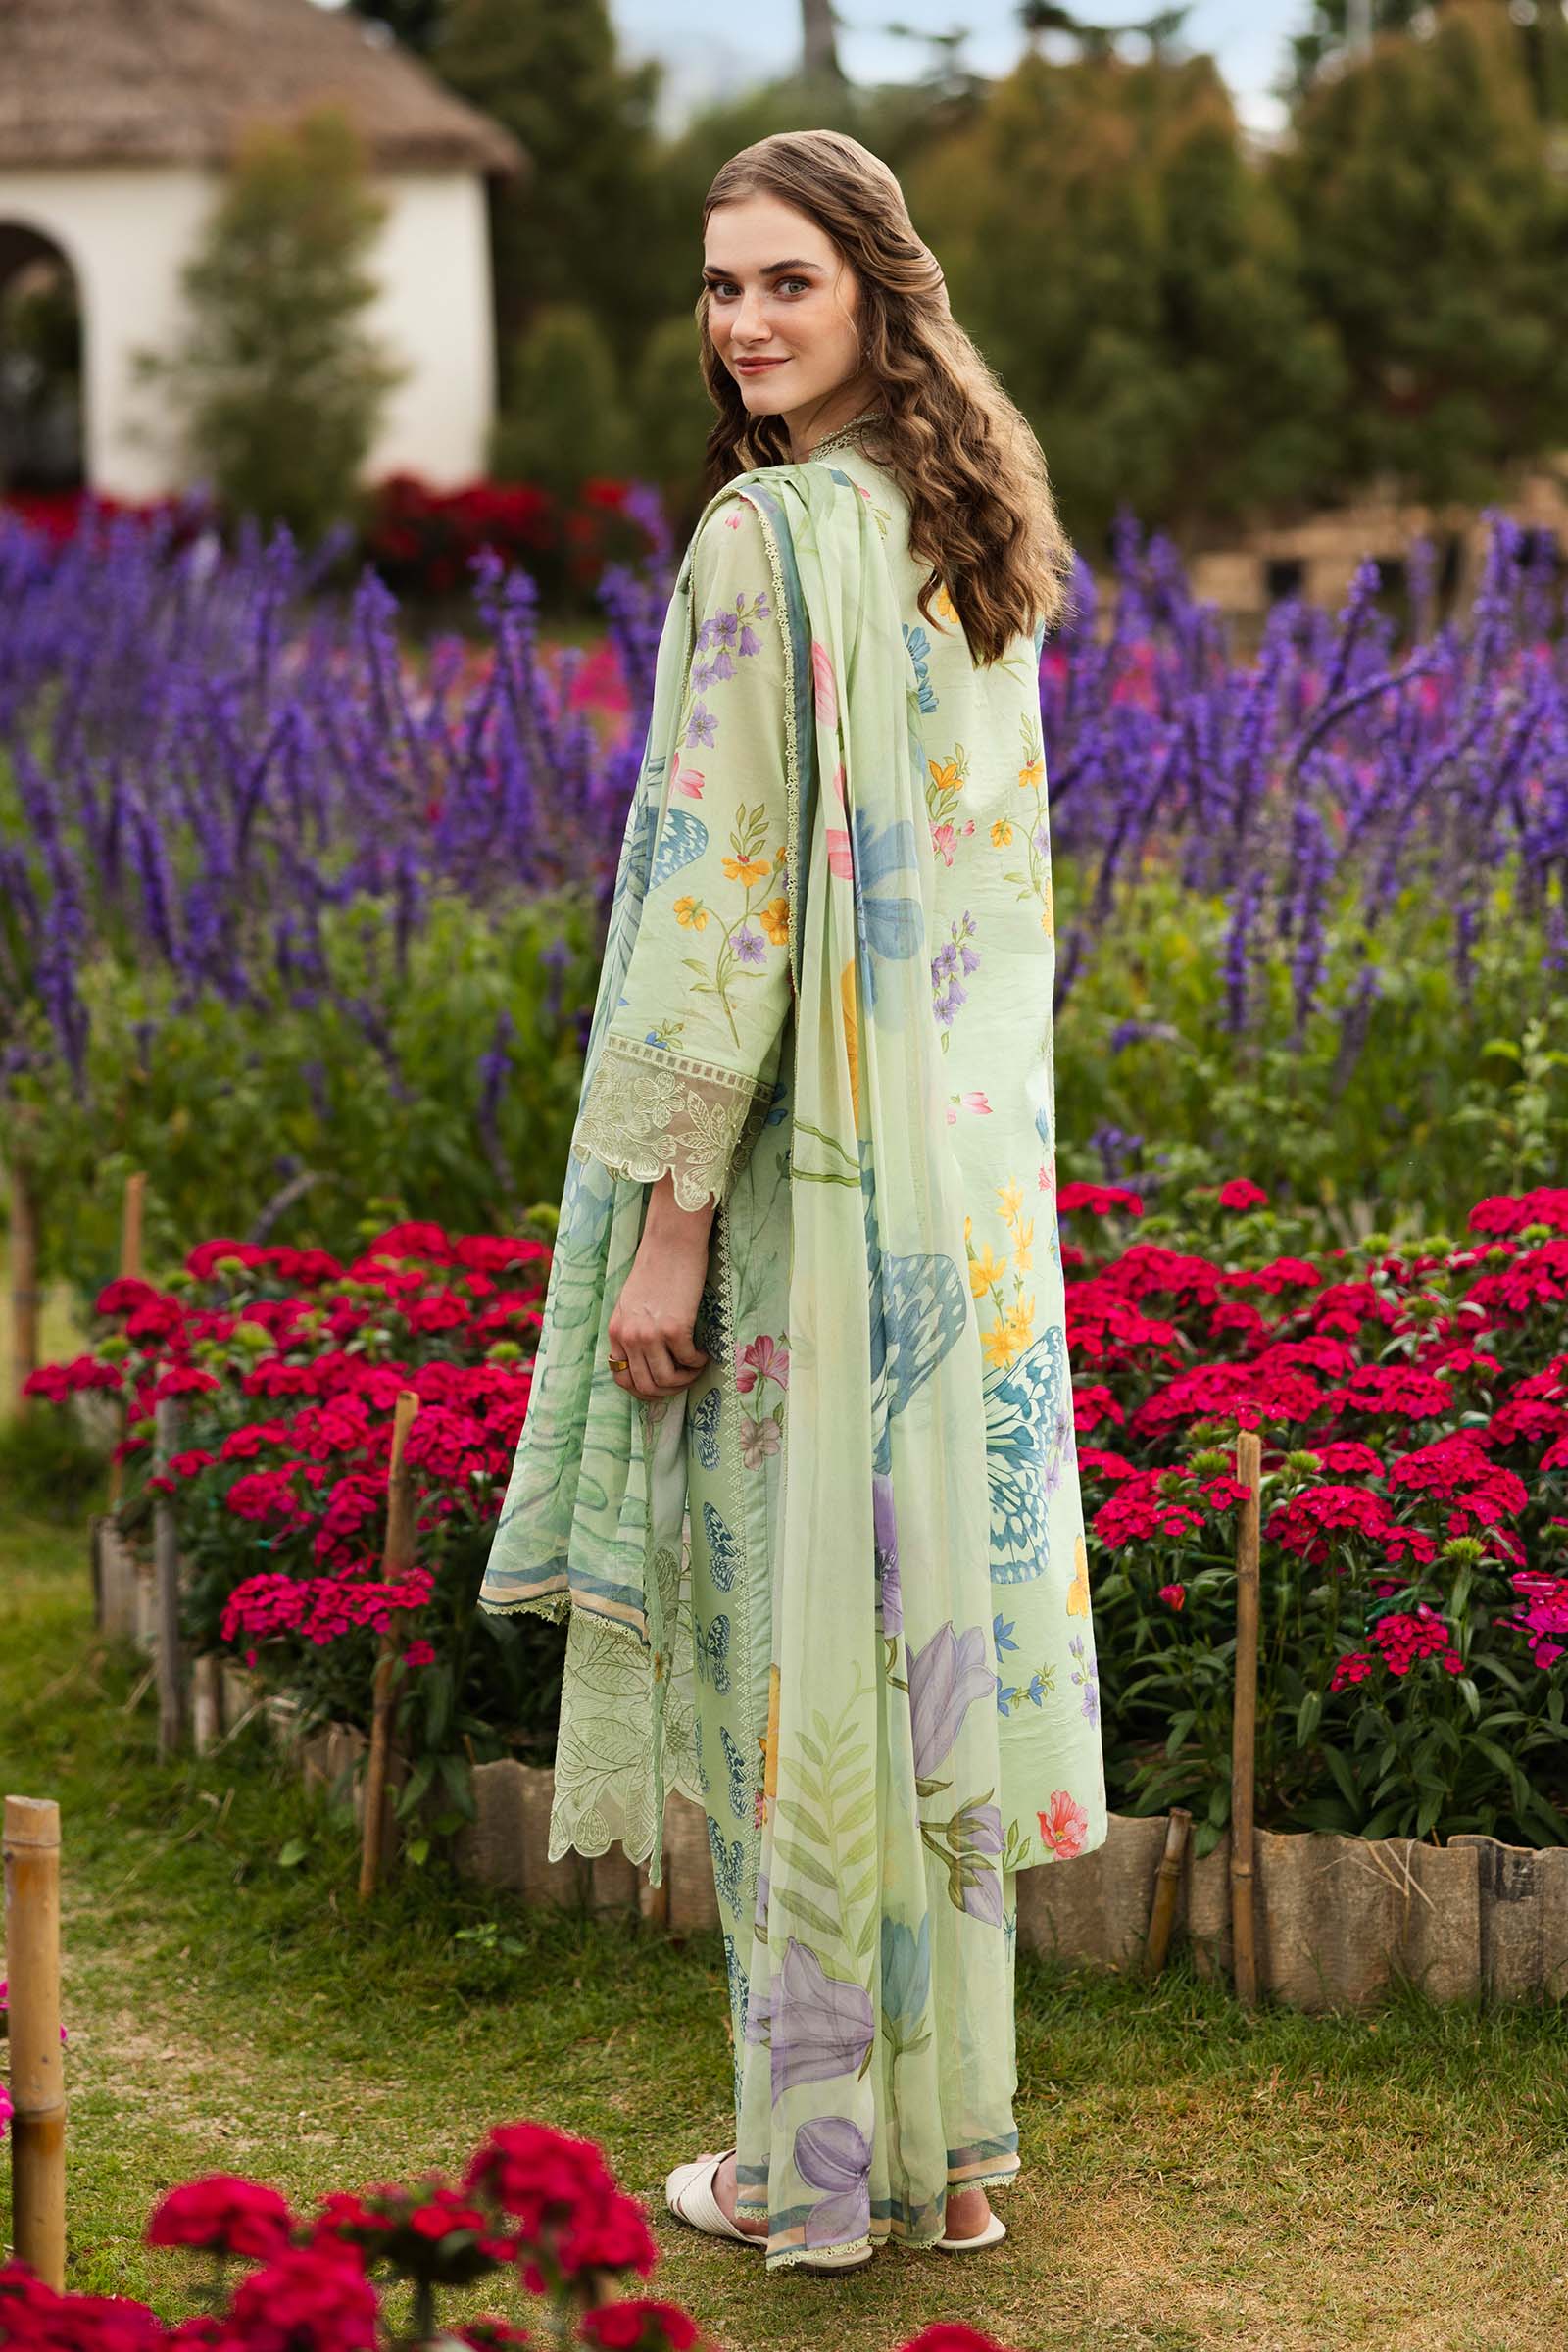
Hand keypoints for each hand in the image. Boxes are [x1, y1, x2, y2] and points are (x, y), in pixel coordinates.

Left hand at [608, 1174, 714, 1402]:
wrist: (671, 1242)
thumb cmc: (657, 1269)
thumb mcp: (633, 1305)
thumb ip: (634, 1331)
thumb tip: (649, 1361)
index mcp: (616, 1331)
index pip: (622, 1379)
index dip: (645, 1390)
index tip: (663, 1386)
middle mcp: (629, 1336)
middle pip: (646, 1385)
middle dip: (669, 1391)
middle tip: (685, 1379)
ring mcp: (650, 1334)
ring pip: (667, 1380)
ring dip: (686, 1379)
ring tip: (695, 1366)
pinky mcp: (674, 1328)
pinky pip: (688, 1361)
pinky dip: (699, 1362)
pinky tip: (704, 1352)